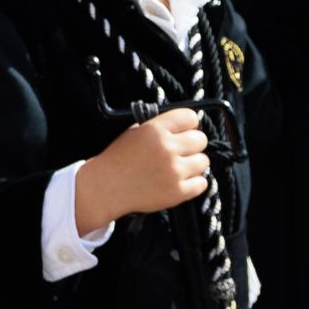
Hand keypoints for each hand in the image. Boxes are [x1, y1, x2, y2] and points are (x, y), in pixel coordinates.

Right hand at [74, 108, 208, 233]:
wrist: (105, 187)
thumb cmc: (118, 161)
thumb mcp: (134, 133)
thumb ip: (159, 127)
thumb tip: (184, 128)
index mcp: (154, 130)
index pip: (190, 117)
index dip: (189, 124)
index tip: (186, 130)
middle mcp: (166, 148)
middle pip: (200, 139)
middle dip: (192, 145)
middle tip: (180, 151)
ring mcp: (174, 171)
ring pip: (203, 161)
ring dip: (193, 164)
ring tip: (176, 168)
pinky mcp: (178, 191)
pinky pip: (202, 183)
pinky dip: (193, 183)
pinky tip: (178, 180)